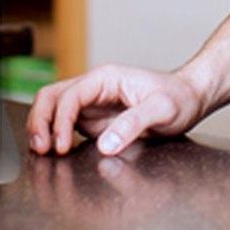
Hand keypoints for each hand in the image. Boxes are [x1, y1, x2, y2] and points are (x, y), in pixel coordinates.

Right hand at [26, 64, 205, 156]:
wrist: (189, 98)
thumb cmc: (178, 98)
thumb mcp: (162, 109)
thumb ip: (133, 124)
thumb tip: (105, 144)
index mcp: (105, 78)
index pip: (70, 96)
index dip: (60, 121)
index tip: (61, 146)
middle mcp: (93, 88)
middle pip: (52, 96)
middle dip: (40, 120)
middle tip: (40, 148)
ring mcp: (92, 103)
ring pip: (54, 108)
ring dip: (43, 126)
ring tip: (41, 150)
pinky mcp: (94, 119)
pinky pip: (65, 123)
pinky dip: (54, 134)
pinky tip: (54, 151)